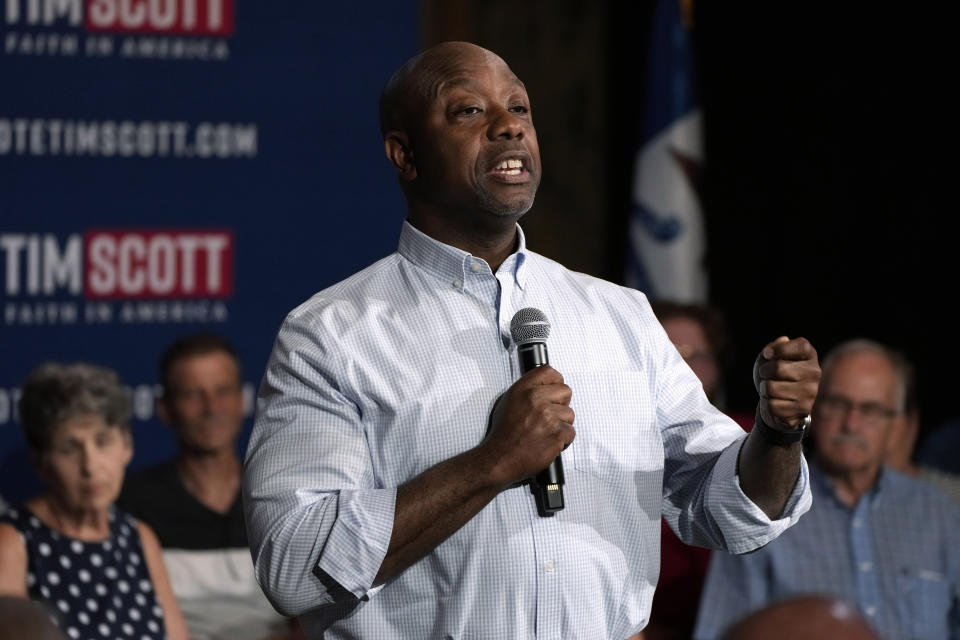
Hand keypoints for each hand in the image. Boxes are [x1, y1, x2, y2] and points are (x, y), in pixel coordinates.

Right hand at [482, 365, 574, 487]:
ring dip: (561, 425)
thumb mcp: (509, 402)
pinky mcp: (556, 433)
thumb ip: (527, 391)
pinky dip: (563, 440)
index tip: (555, 391)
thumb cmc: (503, 434)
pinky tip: (548, 441)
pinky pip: (570, 432)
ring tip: (546, 432)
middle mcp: (536, 399)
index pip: (549, 372)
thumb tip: (544, 387)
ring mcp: (547, 416)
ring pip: (570, 414)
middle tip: (551, 416)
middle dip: (561, 405)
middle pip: (566, 391)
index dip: (556, 382)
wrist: (500, 458)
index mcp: (523, 389)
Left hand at [753, 336, 820, 429]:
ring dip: (764, 389)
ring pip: (771, 388)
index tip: (767, 355)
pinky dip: (766, 403)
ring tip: (771, 390)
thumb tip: (778, 345)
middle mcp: (815, 372)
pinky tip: (775, 402)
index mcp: (809, 355)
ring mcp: (811, 392)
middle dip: (763, 372)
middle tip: (765, 376)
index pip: (799, 346)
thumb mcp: (771, 356)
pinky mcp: (804, 409)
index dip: (777, 349)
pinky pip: (772, 405)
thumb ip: (775, 347)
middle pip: (778, 368)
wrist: (780, 402)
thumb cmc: (775, 375)